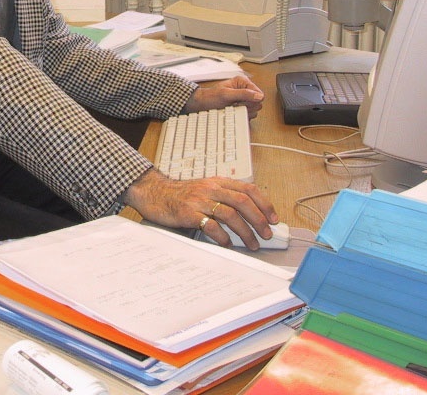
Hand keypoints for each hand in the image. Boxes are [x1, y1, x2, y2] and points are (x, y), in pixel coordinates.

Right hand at [123, 169, 278, 249]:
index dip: (264, 203)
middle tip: (266, 233)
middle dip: (259, 219)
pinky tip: (227, 244)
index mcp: (217, 182)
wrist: (153, 192)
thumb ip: (223, 197)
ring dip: (245, 231)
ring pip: (231, 214)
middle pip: (243, 201)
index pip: (248, 188)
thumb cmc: (179, 195)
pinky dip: (223, 237)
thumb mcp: (204, 189)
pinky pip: (211, 225)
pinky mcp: (188, 213)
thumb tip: (248, 215)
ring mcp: (199, 200)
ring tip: (251, 243)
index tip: (273, 217)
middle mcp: (211, 188)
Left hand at [185, 75, 263, 118]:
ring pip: (254, 110)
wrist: (203, 104)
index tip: (241, 101)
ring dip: (243, 111)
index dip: (251, 100)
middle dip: (246, 106)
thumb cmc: (211, 97)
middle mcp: (245, 90)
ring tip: (232, 107)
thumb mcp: (227, 94)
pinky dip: (241, 115)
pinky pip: (249, 114)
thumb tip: (259, 96)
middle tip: (234, 104)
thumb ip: (243, 94)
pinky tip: (233, 111)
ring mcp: (244, 99)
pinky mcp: (242, 108)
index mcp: (243, 82)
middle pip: (257, 103)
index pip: (259, 93)